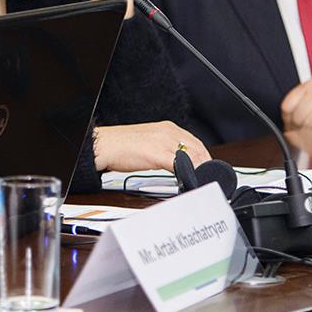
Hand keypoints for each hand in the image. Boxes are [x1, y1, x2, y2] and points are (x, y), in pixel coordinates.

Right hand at [92, 121, 210, 172]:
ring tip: (202, 183)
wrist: (103, 145)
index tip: (207, 169)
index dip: (205, 158)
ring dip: (200, 171)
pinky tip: (190, 182)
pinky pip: (181, 165)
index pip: (196, 143)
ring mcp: (164, 142)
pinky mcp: (159, 154)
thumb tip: (177, 163)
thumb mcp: (149, 143)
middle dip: (206, 166)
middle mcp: (168, 132)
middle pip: (199, 150)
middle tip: (207, 179)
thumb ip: (165, 150)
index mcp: (167, 128)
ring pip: (193, 157)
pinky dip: (189, 174)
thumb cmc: (120, 146)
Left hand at [280, 69, 311, 130]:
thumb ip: (309, 98)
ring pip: (310, 121)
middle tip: (302, 134)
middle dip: (298, 128)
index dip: (287, 120)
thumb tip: (294, 115)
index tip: (290, 127)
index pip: (287, 105)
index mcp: (311, 84)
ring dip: (310, 130)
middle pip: (298, 116)